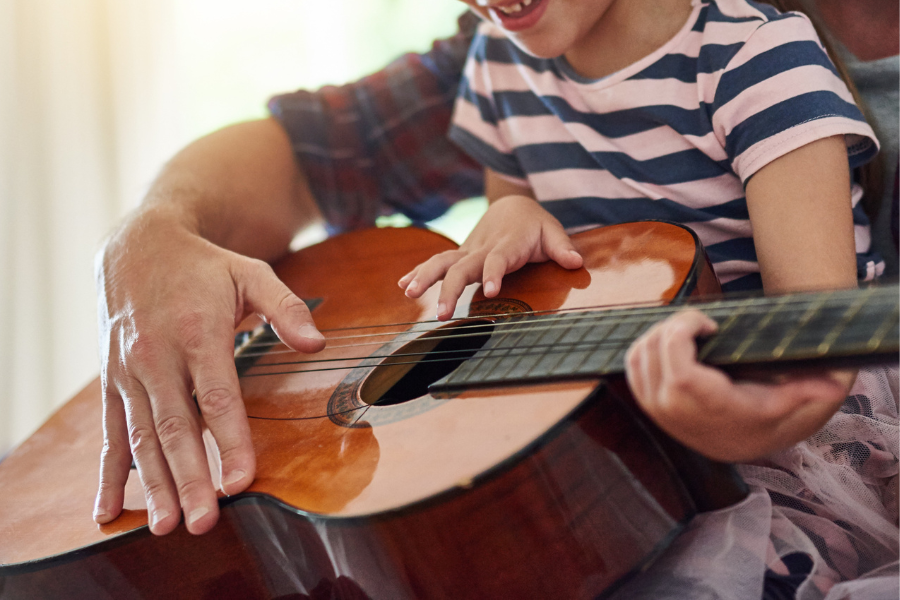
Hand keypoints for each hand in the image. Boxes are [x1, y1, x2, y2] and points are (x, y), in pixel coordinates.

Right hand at [93, 210, 324, 534]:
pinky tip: (109, 508)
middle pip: (177, 426)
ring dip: (155, 484)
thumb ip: (286, 308)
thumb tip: (316, 344)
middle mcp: (158, 356)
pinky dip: (110, 472)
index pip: (218, 396)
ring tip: (166, 524)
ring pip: (142, 436)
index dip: (229, 441)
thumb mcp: (251, 273)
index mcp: (197, 332)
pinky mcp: (112, 382)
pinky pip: (111, 432)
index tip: (240, 481)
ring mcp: (130, 372)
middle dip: (190, 478)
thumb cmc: (205, 266)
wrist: (139, 246)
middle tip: (203, 522)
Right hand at [398, 195, 582, 319]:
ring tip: (409, 294)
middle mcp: (483, 247)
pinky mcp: (459, 256)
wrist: (512, 206)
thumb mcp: (553, 232)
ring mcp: (468, 251)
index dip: (494, 273)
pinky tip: (402, 285)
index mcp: (507, 244)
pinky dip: (418, 272)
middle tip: (442, 313)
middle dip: (449, 288)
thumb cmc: (535, 225)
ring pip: (442, 261)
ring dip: (425, 277)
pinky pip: (436, 262)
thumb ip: (563, 247)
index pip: (498, 260)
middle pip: (462, 266)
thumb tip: (576, 263)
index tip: (491, 291)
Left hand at [625, 310, 851, 461]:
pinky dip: (646, 344)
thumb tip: (833, 385)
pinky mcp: (644, 400)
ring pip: (640, 352)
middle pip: (655, 349)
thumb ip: (805, 390)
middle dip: (675, 325)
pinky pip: (632, 363)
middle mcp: (672, 408)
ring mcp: (653, 406)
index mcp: (704, 405)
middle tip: (700, 323)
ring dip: (659, 332)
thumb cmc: (759, 416)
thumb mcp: (783, 403)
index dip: (683, 332)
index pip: (677, 364)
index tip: (706, 323)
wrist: (733, 442)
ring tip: (688, 331)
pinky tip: (670, 341)